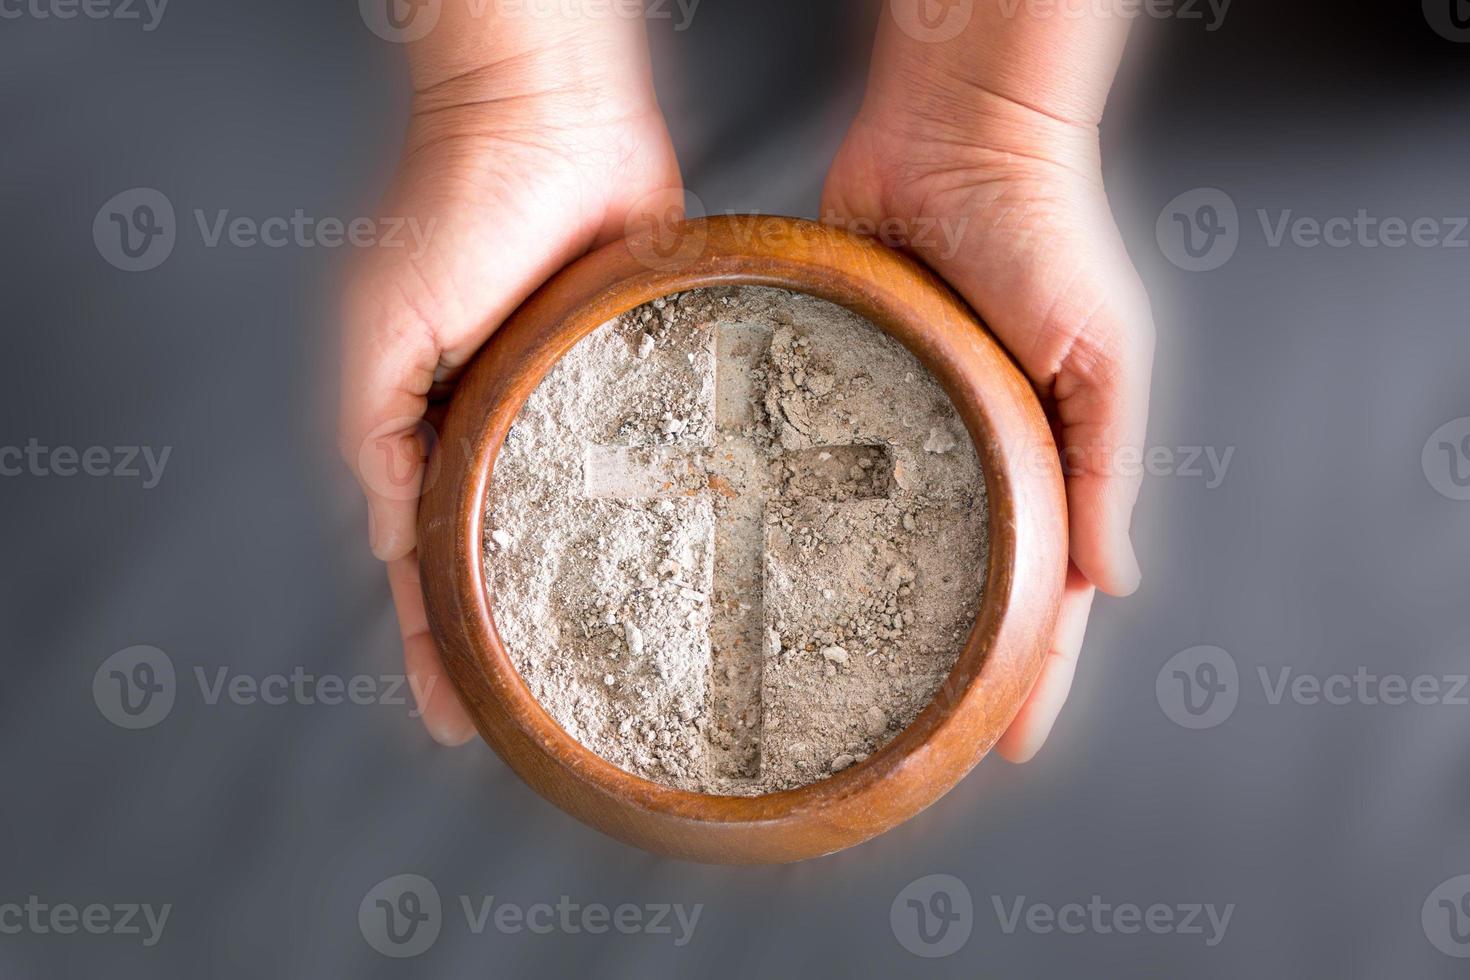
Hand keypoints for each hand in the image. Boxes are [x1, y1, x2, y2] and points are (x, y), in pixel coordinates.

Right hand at [340, 43, 680, 744]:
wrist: (549, 123)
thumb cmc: (451, 209)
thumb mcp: (380, 336)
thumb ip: (376, 437)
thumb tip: (392, 537)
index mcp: (425, 423)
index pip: (422, 557)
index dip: (430, 640)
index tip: (448, 716)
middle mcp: (497, 426)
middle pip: (500, 559)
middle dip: (503, 643)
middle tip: (520, 725)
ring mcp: (566, 409)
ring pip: (571, 526)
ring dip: (574, 597)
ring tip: (598, 674)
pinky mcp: (632, 379)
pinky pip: (638, 467)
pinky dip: (642, 523)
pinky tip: (666, 572)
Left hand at [823, 83, 1153, 762]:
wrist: (953, 135)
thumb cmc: (1042, 226)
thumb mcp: (1102, 352)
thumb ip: (1108, 464)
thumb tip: (1116, 580)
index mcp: (1049, 454)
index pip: (1050, 589)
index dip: (1037, 671)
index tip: (1012, 744)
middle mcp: (976, 452)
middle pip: (966, 584)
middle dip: (955, 666)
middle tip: (925, 741)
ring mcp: (907, 426)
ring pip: (892, 543)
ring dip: (875, 611)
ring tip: (841, 682)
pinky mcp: (842, 382)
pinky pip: (826, 469)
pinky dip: (810, 523)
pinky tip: (778, 573)